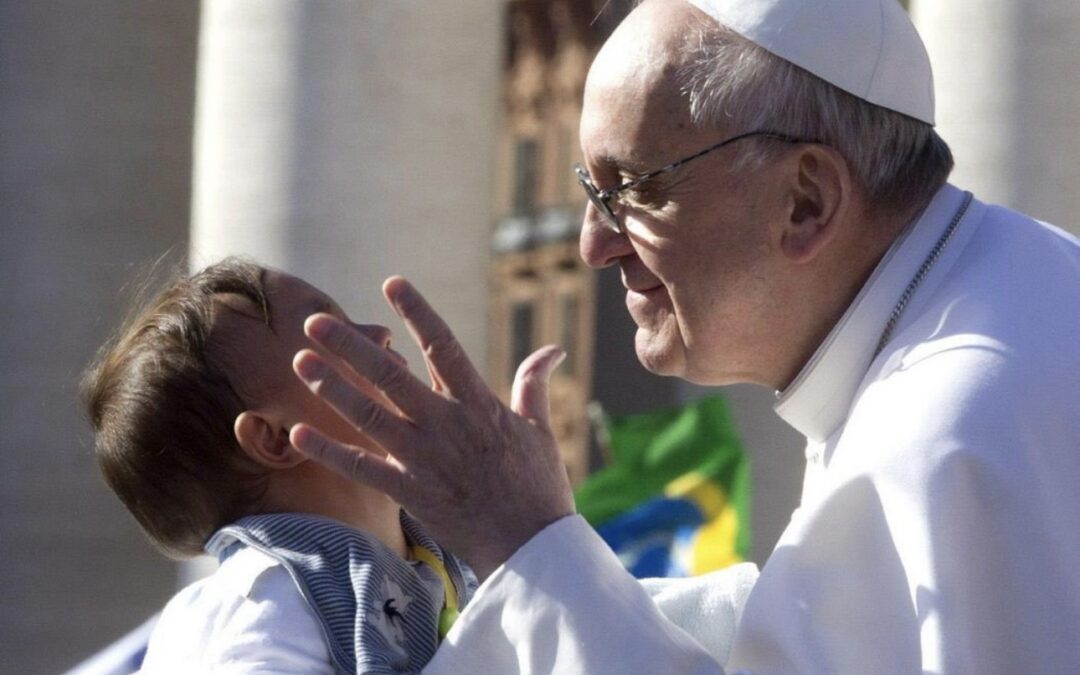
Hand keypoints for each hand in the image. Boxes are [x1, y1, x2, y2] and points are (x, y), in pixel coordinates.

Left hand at [289, 276, 575, 579]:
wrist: (531, 547)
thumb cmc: (538, 486)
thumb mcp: (538, 429)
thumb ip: (534, 384)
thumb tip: (553, 349)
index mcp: (478, 403)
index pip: (443, 345)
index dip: (417, 312)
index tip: (392, 283)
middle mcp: (445, 424)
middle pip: (391, 375)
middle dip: (351, 346)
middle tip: (316, 321)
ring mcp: (423, 457)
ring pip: (369, 414)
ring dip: (333, 386)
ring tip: (301, 361)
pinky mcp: (409, 491)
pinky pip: (361, 467)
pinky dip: (329, 450)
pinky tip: (299, 431)